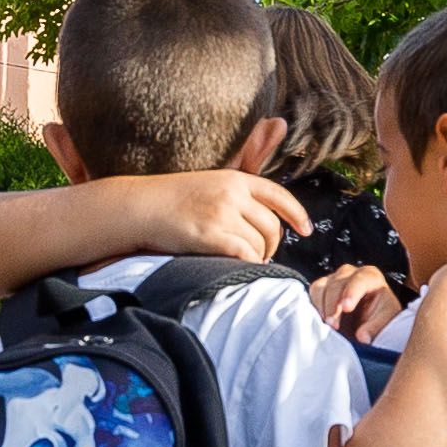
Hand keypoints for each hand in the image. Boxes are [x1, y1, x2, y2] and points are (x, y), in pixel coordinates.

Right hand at [131, 169, 310, 263]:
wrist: (140, 207)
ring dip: (256, 258)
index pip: (278, 195)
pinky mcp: (210, 235)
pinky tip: (238, 267)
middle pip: (272, 226)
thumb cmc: (171, 200)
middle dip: (272, 245)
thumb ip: (235, 194)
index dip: (297, 214)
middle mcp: (232, 193)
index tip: (307, 229)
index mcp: (235, 179)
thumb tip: (262, 215)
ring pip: (259, 244)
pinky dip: (247, 264)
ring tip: (244, 261)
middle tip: (261, 255)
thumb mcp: (208, 184)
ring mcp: (222, 214)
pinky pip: (245, 254)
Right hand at [308, 263, 399, 339]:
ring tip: (327, 325)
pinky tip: (321, 320)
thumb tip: (363, 336)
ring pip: (322, 287)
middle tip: (334, 325)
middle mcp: (351, 273)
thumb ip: (376, 327)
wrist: (366, 322)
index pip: (359, 280)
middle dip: (333, 305)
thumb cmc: (378, 318)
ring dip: (322, 307)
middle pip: (337, 283)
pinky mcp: (322, 287)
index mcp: (371, 276)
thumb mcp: (385, 322)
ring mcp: (334, 279)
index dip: (351, 293)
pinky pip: (314, 293)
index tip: (346, 308)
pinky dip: (315, 307)